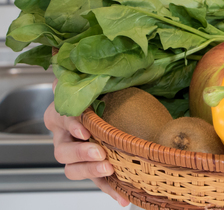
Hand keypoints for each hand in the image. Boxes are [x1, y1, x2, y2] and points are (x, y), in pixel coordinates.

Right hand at [44, 80, 129, 206]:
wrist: (115, 109)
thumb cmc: (102, 94)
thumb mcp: (97, 82)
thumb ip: (88, 77)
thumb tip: (69, 66)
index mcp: (63, 114)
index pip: (60, 117)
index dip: (71, 124)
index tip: (85, 129)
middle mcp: (65, 138)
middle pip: (62, 151)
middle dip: (80, 153)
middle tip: (99, 152)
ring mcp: (78, 157)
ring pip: (73, 170)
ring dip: (90, 171)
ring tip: (109, 169)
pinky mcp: (93, 169)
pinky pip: (98, 182)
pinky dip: (110, 190)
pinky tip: (123, 197)